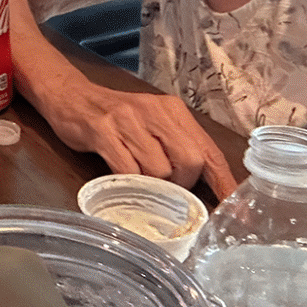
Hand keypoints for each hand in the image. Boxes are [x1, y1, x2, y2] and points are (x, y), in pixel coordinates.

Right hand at [33, 74, 237, 198]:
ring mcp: (127, 120)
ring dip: (151, 185)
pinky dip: (128, 182)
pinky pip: (127, 170)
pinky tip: (120, 176)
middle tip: (164, 188)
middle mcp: (154, 111)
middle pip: (190, 161)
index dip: (224, 183)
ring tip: (138, 177)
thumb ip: (177, 147)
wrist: (70, 95)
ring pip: (159, 169)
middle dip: (181, 184)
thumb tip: (205, 187)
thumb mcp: (152, 124)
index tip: (237, 211)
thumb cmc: (115, 116)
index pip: (210, 151)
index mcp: (172, 110)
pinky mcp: (102, 130)